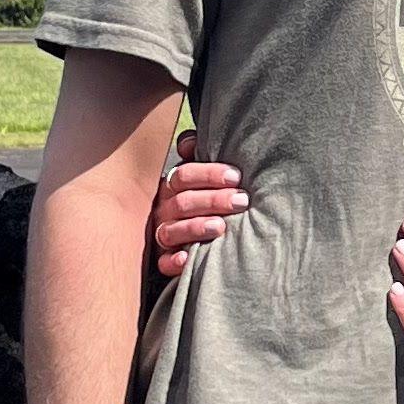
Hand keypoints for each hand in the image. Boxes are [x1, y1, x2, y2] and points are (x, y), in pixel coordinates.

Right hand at [149, 147, 248, 280]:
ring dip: (195, 228)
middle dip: (213, 200)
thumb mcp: (198, 176)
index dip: (209, 174)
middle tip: (241, 201)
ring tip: (220, 227)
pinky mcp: (162, 259)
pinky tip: (186, 259)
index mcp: (171, 186)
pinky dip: (172, 261)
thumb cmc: (200, 198)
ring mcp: (162, 234)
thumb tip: (189, 141)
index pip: (184, 175)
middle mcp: (164, 209)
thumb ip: (195, 156)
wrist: (186, 232)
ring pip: (172, 230)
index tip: (236, 177)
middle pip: (182, 202)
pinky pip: (162, 262)